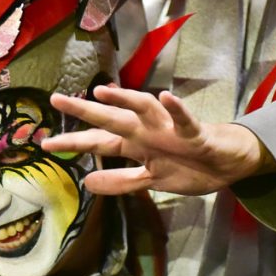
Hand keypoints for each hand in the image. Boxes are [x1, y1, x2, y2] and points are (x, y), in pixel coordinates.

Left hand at [42, 86, 275, 195]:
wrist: (229, 163)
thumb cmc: (188, 166)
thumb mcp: (150, 182)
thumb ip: (120, 182)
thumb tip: (88, 184)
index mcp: (135, 145)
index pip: (98, 141)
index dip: (73, 143)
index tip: (46, 144)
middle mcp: (147, 133)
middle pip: (112, 120)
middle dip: (85, 112)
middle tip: (57, 100)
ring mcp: (169, 132)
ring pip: (144, 111)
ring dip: (125, 100)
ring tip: (101, 92)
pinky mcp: (195, 134)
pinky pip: (185, 121)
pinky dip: (176, 110)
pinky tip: (166, 97)